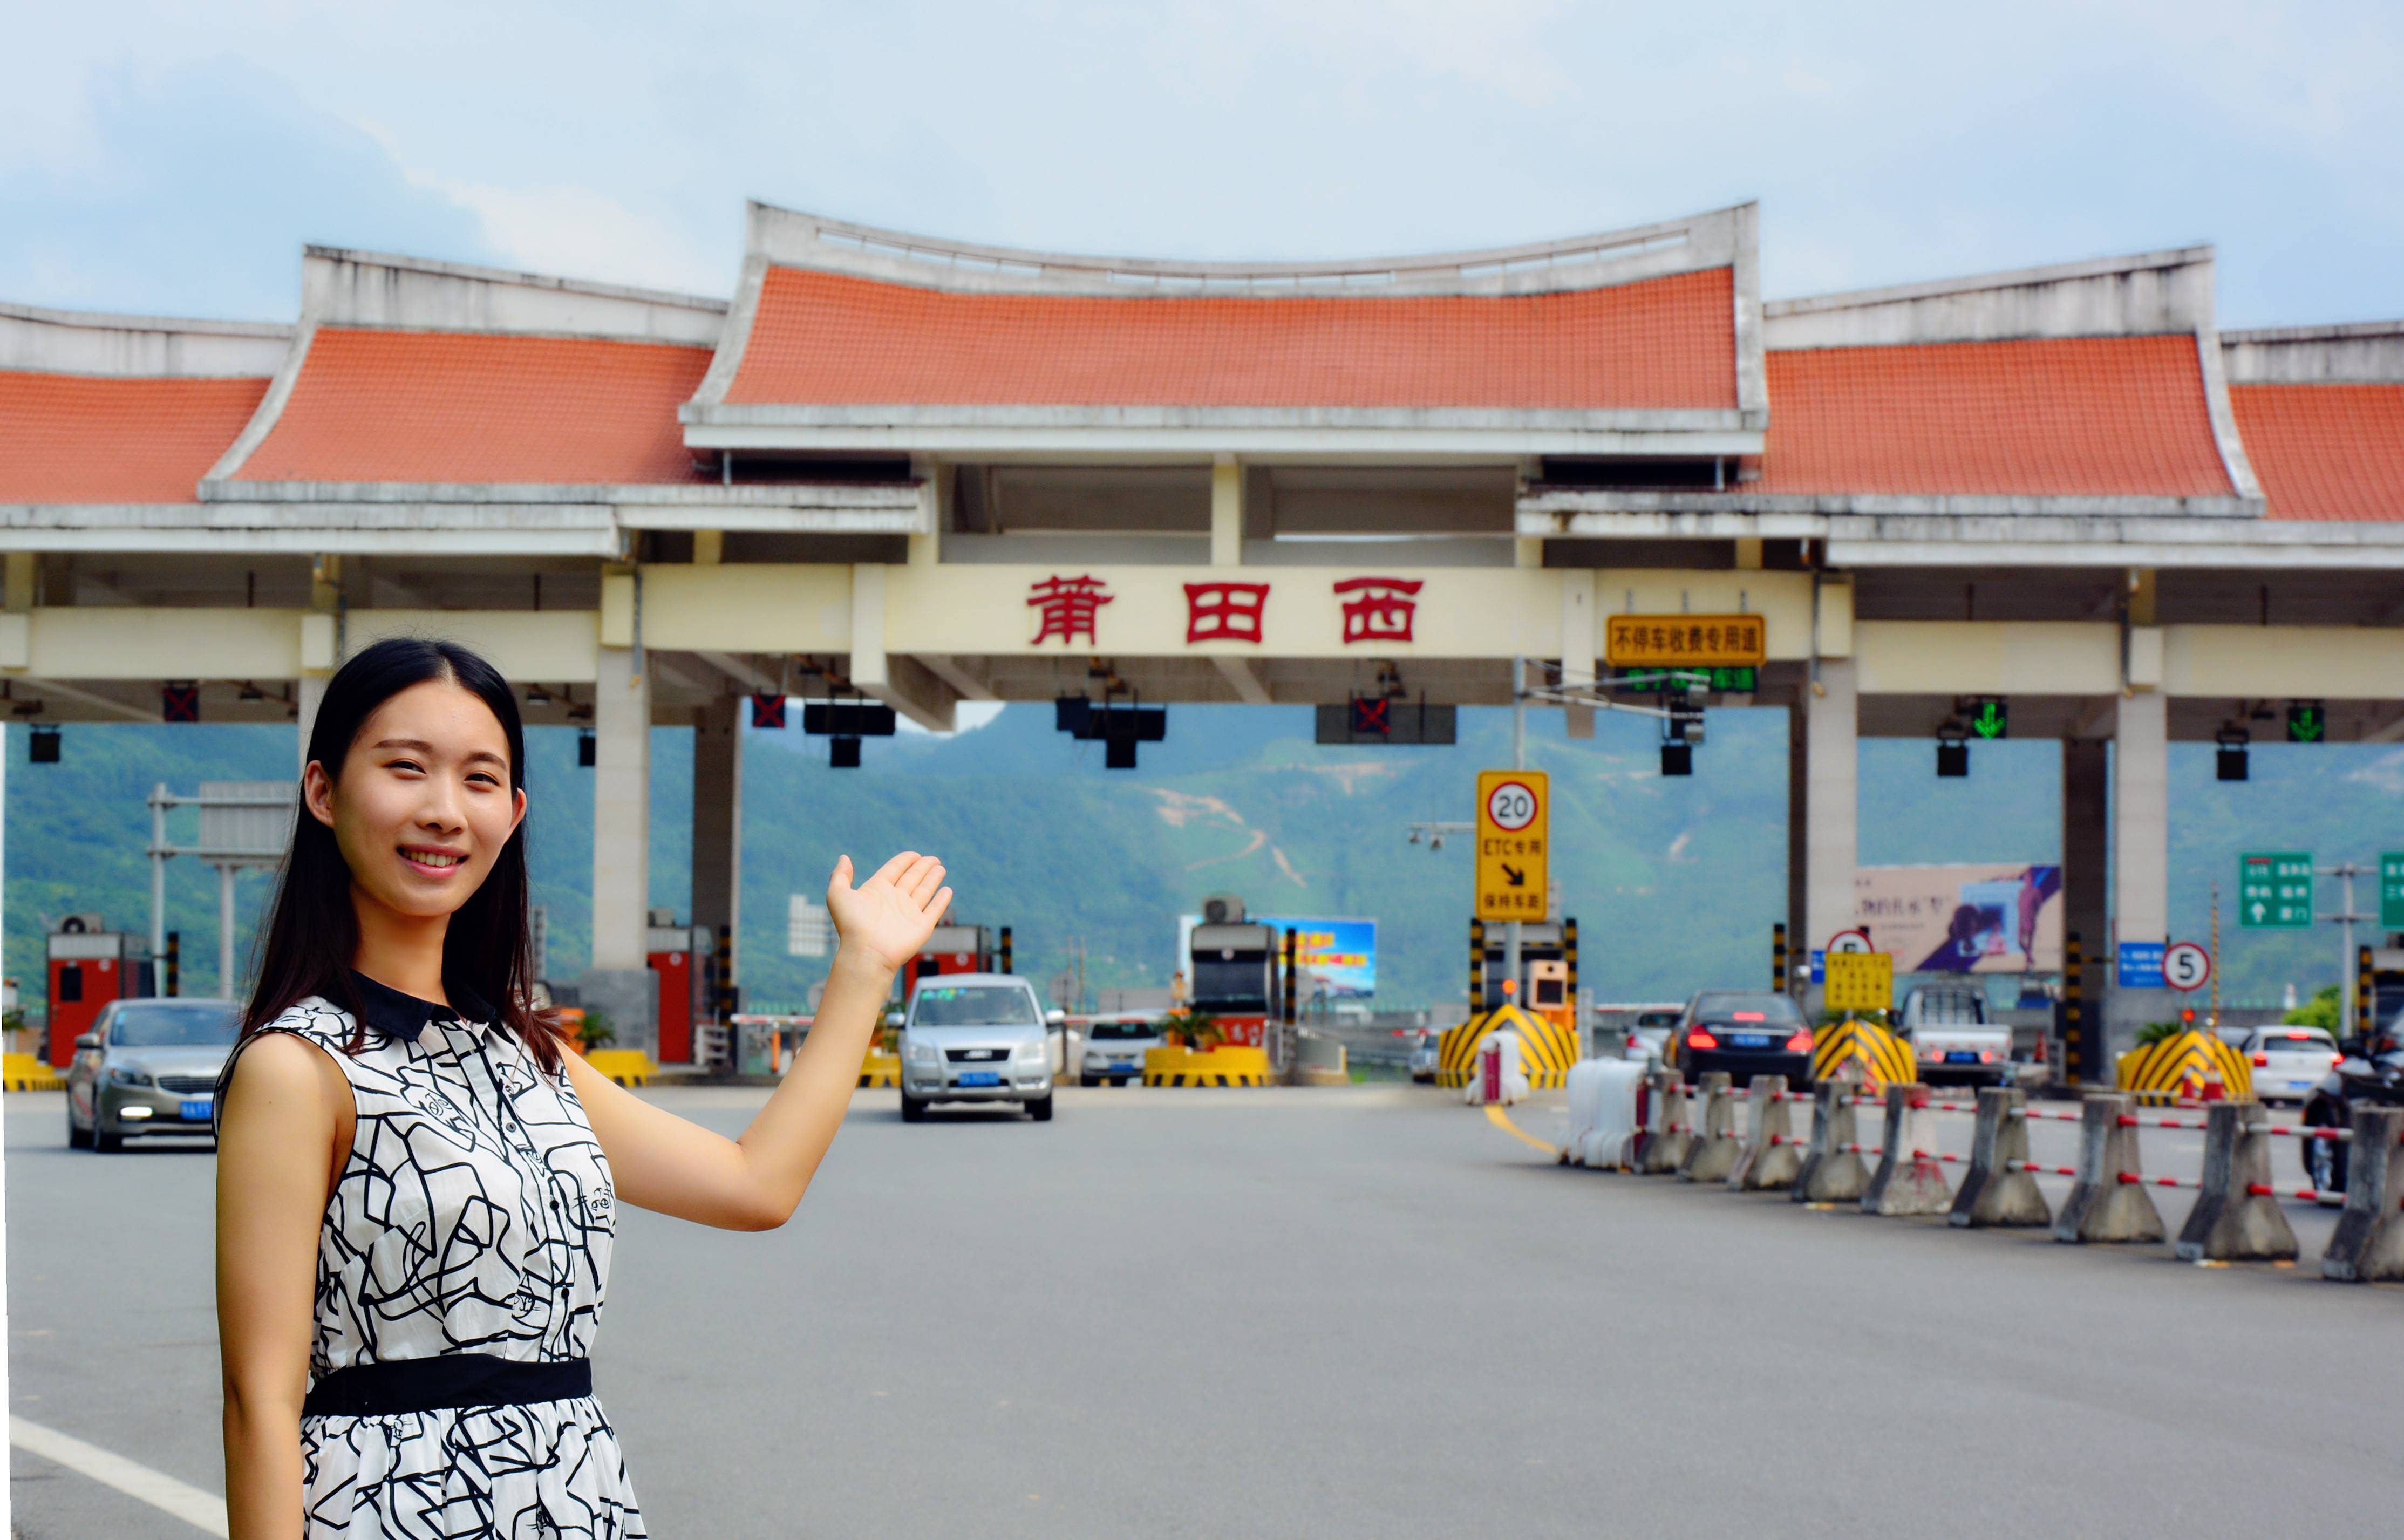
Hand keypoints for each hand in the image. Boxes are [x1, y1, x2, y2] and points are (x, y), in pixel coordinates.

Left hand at [825, 852, 950, 972]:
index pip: (894, 870)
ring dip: (932, 879)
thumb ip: (840, 875)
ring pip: (924, 891)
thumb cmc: (851, 925)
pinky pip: (934, 910)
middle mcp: (894, 901)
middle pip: (912, 878)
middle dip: (923, 867)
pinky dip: (942, 900)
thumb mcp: (838, 894)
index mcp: (877, 891)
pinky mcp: (922, 927)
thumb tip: (844, 857)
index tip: (914, 854)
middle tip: (933, 859)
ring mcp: (908, 914)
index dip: (904, 861)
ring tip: (940, 867)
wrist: (866, 952)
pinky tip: (947, 890)